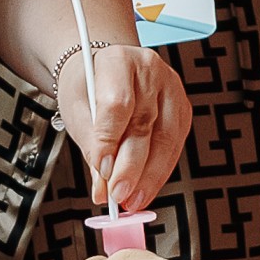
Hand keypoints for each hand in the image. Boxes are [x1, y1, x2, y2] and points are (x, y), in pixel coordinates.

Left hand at [47, 39, 190, 213]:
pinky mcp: (182, 107)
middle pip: (144, 124)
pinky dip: (161, 170)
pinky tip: (146, 187)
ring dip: (150, 175)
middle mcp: (150, 69)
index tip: (102, 171)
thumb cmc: (88, 87)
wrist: (104, 69)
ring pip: (166, 138)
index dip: (109, 140)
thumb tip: (103, 186)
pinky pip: (175, 144)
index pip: (117, 104)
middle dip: (131, 166)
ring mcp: (171, 87)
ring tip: (133, 199)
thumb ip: (90, 147)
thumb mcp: (76, 110)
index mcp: (119, 60)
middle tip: (118, 195)